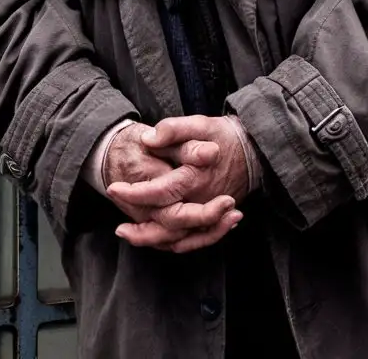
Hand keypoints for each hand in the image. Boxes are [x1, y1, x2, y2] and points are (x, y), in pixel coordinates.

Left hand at [107, 116, 252, 251]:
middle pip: (169, 224)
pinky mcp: (214, 219)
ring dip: (152, 240)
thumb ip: (173, 129)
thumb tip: (148, 139)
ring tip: (128, 235)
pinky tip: (155, 239)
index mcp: (195, 177)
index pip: (160, 192)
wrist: (253, 150)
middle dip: (140, 230)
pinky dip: (172, 243)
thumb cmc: (223, 136)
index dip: (135, 192)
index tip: (114, 188)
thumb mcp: (200, 123)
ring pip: (179, 238)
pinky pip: (192, 240)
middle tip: (118, 227)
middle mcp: (202, 200)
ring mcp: (208, 212)